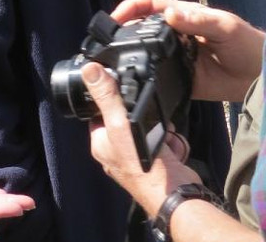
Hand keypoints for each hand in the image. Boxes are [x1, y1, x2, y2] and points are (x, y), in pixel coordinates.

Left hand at [83, 63, 199, 216]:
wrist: (176, 195)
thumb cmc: (142, 166)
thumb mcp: (120, 123)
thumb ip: (106, 96)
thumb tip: (88, 70)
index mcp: (101, 143)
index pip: (101, 112)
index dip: (115, 101)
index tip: (128, 95)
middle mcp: (116, 153)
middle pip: (130, 119)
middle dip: (147, 116)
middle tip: (152, 121)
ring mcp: (137, 159)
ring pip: (151, 129)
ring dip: (162, 128)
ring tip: (164, 135)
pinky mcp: (158, 164)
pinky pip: (165, 142)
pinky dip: (172, 143)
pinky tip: (172, 150)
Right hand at [111, 0, 264, 102]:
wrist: (263, 75)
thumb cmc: (247, 42)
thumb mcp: (224, 25)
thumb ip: (197, 20)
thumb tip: (169, 13)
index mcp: (183, 16)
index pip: (150, 5)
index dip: (131, 7)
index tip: (115, 18)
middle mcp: (175, 36)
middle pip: (142, 30)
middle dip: (124, 33)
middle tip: (109, 44)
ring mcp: (176, 59)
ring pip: (147, 55)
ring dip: (132, 57)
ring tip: (116, 65)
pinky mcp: (181, 81)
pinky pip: (159, 80)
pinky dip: (147, 81)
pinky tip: (138, 84)